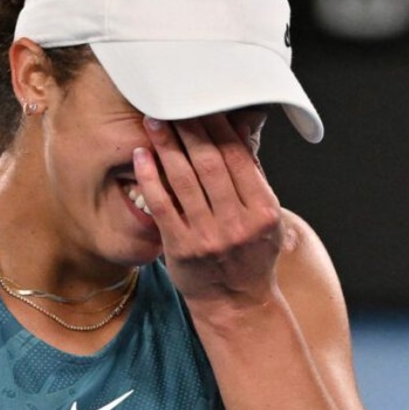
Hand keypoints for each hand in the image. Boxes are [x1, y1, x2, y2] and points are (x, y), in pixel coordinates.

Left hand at [133, 113, 283, 312]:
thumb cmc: (250, 257)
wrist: (237, 305)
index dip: (218, 127)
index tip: (202, 104)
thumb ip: (253, 177)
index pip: (239, 158)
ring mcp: (209, 236)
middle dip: (189, 129)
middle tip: (171, 105)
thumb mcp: (265, 219)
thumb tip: (241, 129)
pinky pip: (162, 204)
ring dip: (167, 146)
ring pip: (185, 180)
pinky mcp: (182, 248)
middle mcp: (237, 223)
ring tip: (154, 122)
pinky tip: (142, 156)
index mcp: (263, 211)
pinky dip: (151, 177)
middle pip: (210, 163)